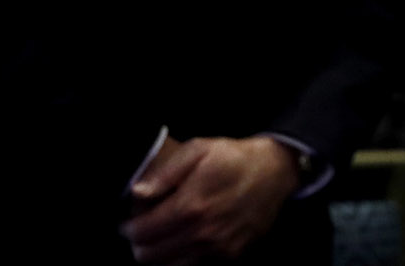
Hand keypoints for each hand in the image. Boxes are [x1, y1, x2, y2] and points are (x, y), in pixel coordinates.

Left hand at [124, 135, 299, 263]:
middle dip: (140, 244)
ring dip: (159, 254)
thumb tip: (137, 193)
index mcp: (192, 206)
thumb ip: (165, 174)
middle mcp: (204, 232)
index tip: (128, 223)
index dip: (128, 229)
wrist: (276, 171)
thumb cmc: (234, 158)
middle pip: (150, 256)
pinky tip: (184, 240)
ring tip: (161, 236)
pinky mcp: (231, 256)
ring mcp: (219, 248)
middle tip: (143, 230)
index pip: (142, 233)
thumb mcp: (198, 150)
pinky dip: (182, 258)